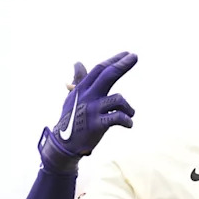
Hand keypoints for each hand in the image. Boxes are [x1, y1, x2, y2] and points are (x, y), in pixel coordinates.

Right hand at [39, 51, 137, 172]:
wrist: (64, 144)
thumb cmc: (71, 119)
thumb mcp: (73, 98)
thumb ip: (79, 81)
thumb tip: (78, 63)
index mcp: (82, 89)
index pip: (100, 69)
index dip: (114, 60)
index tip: (128, 54)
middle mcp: (87, 96)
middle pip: (107, 75)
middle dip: (122, 65)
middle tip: (135, 56)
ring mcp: (92, 110)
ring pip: (119, 99)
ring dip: (129, 107)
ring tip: (129, 114)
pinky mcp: (97, 125)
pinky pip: (118, 118)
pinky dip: (127, 121)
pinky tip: (129, 124)